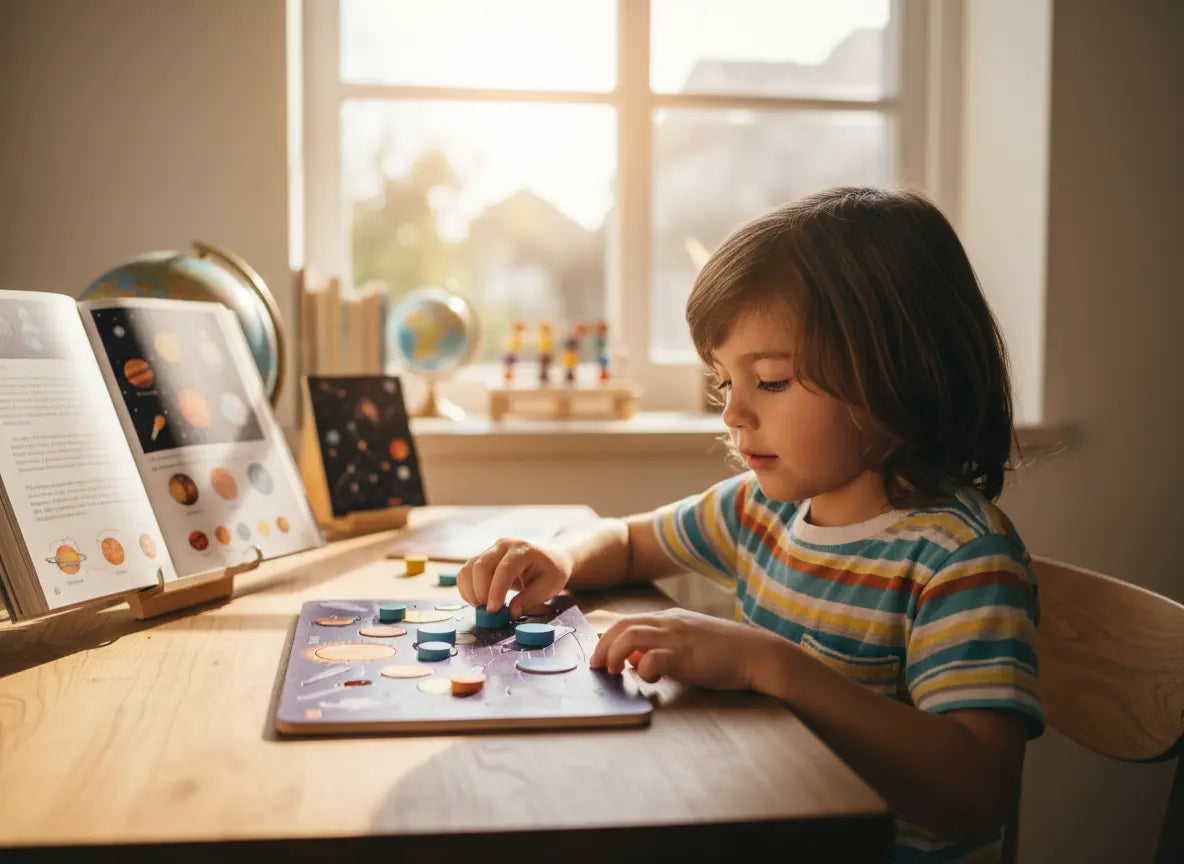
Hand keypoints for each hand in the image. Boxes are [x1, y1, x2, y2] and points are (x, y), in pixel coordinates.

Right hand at [456, 539, 573, 617]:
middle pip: (481, 565)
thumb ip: (529, 600)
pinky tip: (476, 600)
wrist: (550, 558)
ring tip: (482, 607)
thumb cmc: (551, 572)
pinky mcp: (482, 557)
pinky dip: (466, 588)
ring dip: (470, 591)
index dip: (496, 590)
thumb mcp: (548, 587)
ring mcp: (491, 549)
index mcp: (523, 549)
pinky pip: (466, 571)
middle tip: (489, 611)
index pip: (504, 569)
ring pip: (469, 568)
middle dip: (480, 591)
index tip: (493, 610)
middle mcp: (504, 545)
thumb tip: (510, 613)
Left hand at [589, 608, 777, 690]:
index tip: (599, 654)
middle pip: (623, 626)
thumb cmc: (725, 652)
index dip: (607, 637)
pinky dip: (644, 670)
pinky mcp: (686, 657)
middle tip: (596, 666)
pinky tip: (650, 680)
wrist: (757, 654)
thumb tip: (635, 660)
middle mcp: (670, 623)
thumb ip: (662, 647)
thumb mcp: (688, 643)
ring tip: (611, 672)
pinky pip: (653, 659)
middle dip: (603, 646)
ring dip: (614, 655)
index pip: (627, 620)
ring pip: (631, 637)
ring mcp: (677, 638)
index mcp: (669, 618)